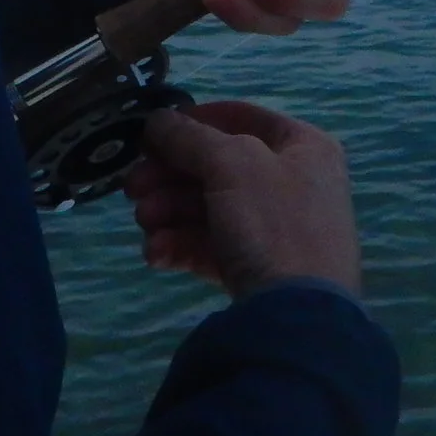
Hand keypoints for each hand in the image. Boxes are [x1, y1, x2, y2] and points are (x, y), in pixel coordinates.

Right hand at [126, 100, 361, 297]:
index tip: (154, 133)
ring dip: (168, 211)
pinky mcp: (257, 270)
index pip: (242, 117)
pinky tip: (155, 254)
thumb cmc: (273, 223)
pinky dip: (181, 245)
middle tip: (132, 187)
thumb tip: (158, 120)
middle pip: (217, 166)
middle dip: (169, 176)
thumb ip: (189, 137)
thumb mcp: (231, 164)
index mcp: (303, 147)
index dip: (195, 120)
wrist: (297, 317)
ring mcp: (276, 230)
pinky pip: (212, 246)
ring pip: (209, 208)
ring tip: (145, 224)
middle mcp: (293, 183)